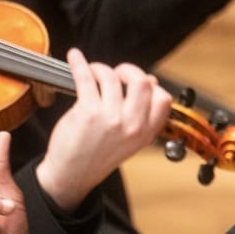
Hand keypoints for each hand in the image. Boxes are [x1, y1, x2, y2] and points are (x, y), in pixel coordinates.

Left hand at [35, 49, 172, 210]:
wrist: (72, 175)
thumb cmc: (98, 156)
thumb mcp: (130, 140)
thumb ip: (141, 113)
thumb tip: (151, 81)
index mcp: (146, 133)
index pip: (162, 99)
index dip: (152, 85)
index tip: (138, 81)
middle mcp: (132, 125)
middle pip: (141, 81)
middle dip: (128, 70)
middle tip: (116, 73)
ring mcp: (111, 118)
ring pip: (112, 76)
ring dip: (100, 69)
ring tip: (92, 72)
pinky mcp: (88, 112)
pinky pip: (86, 77)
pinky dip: (78, 63)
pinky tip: (74, 58)